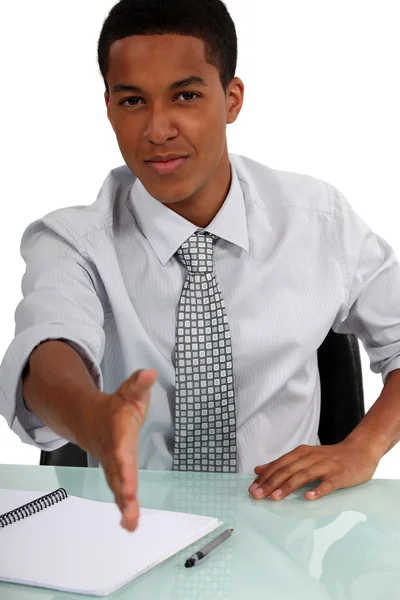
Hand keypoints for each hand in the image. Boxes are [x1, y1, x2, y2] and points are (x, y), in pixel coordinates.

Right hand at [80, 369, 157, 531]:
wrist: (90, 419)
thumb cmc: (116, 407)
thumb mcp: (129, 391)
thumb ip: (139, 384)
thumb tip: (150, 372)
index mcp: (117, 431)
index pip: (121, 448)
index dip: (125, 463)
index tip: (129, 477)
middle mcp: (113, 452)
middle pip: (118, 472)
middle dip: (124, 489)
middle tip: (130, 504)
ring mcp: (113, 466)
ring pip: (117, 487)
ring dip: (124, 504)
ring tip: (131, 523)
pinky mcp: (116, 475)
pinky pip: (120, 493)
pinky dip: (124, 508)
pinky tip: (130, 525)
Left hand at [248, 439, 380, 501]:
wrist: (359, 451)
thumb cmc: (329, 457)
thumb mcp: (304, 457)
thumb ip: (282, 464)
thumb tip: (258, 470)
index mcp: (301, 453)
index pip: (279, 465)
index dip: (265, 477)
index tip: (252, 488)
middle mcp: (311, 458)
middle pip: (287, 470)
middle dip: (271, 483)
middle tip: (257, 495)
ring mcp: (325, 466)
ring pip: (304, 476)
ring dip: (288, 486)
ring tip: (275, 497)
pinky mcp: (339, 476)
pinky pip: (327, 484)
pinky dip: (318, 490)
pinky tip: (309, 497)